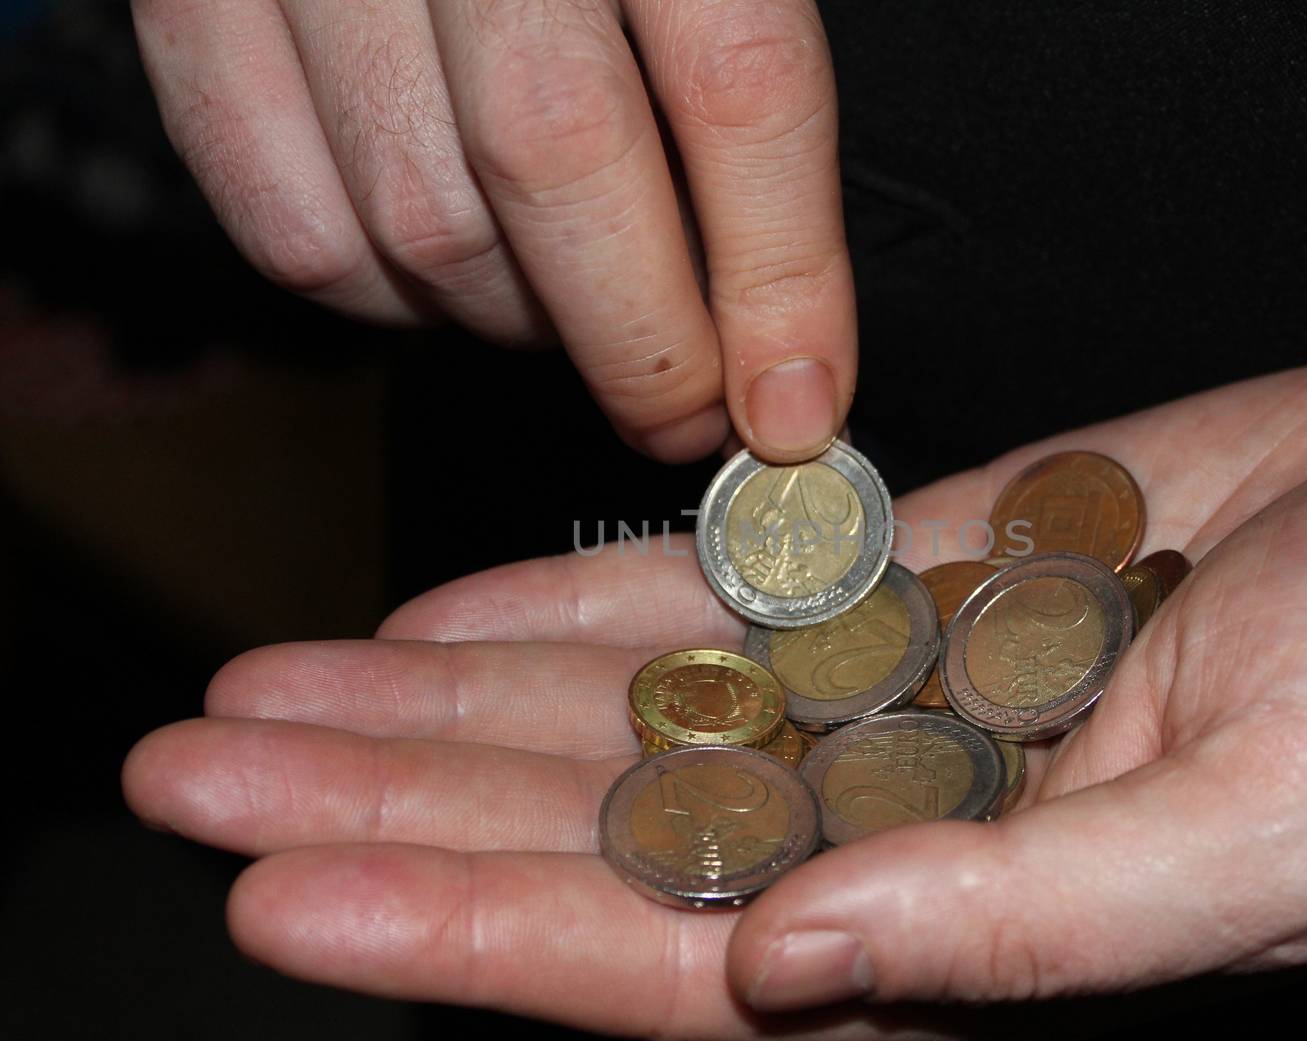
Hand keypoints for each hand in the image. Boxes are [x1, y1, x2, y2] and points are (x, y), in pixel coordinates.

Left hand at [123, 357, 1306, 1040]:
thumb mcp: (1273, 841)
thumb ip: (1032, 931)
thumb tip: (790, 963)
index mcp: (968, 936)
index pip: (671, 964)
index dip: (473, 936)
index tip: (288, 900)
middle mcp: (898, 831)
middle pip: (597, 842)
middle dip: (394, 816)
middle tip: (197, 778)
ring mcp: (894, 705)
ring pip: (621, 719)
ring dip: (442, 709)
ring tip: (266, 699)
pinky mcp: (912, 587)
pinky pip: (712, 608)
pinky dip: (577, 609)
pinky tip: (446, 618)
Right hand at [131, 0, 852, 461]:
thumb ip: (738, 68)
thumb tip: (781, 318)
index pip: (742, 81)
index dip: (782, 275)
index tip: (798, 403)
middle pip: (562, 161)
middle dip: (644, 341)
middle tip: (685, 412)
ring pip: (423, 220)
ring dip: (518, 317)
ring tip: (566, 303)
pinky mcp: (186, 4)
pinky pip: (291, 228)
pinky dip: (386, 297)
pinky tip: (444, 267)